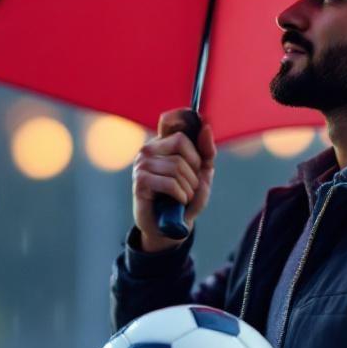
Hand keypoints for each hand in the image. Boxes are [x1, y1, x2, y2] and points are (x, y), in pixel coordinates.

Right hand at [132, 109, 216, 251]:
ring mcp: (141, 164)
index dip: (185, 124)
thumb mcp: (202, 174)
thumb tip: (205, 128)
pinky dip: (182, 194)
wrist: (171, 227)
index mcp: (162, 143)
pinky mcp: (139, 182)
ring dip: (190, 186)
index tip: (197, 148)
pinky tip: (179, 201)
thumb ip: (206, 152)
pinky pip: (169, 182)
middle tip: (192, 185)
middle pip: (181, 143)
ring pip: (177, 166)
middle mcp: (148, 149)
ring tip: (185, 196)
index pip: (170, 120)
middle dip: (195, 169)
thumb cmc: (185, 198)